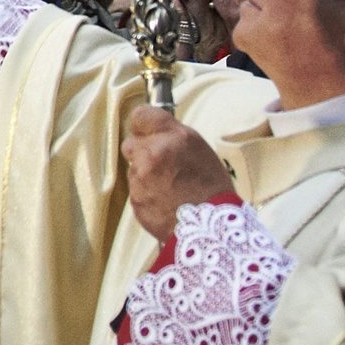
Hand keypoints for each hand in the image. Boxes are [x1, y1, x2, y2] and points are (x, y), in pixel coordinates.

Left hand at [121, 105, 235, 241]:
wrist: (213, 229)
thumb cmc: (213, 190)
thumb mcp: (199, 151)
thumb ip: (173, 138)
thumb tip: (155, 132)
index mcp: (175, 137)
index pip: (141, 115)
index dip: (143, 126)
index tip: (146, 131)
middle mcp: (155, 152)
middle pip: (130, 143)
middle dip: (141, 152)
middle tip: (160, 165)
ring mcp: (142, 176)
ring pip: (133, 168)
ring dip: (144, 175)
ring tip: (168, 188)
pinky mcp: (135, 198)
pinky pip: (135, 189)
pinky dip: (145, 193)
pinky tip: (164, 201)